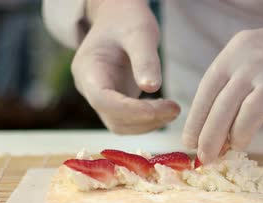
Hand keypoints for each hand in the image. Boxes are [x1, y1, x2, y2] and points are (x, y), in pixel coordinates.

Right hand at [71, 0, 179, 133]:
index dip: (128, 110)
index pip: (102, 99)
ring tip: (173, 109)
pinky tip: (165, 109)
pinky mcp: (114, 103)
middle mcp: (89, 88)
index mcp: (87, 69)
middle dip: (144, 119)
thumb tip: (152, 87)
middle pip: (112, 117)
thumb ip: (145, 59)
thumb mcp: (139, 32)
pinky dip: (148, 120)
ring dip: (149, 124)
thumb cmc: (127, 20)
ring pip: (121, 125)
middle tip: (175, 109)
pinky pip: (129, 121)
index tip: (155, 110)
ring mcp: (101, 97)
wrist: (118, 18)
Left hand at [182, 0, 262, 162]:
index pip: (207, 91)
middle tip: (206, 157)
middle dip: (211, 138)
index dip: (196, 121)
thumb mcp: (247, 59)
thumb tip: (209, 135)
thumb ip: (228, 90)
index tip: (188, 142)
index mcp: (235, 53)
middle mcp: (254, 63)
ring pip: (248, 117)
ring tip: (239, 144)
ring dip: (239, 137)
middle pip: (223, 108)